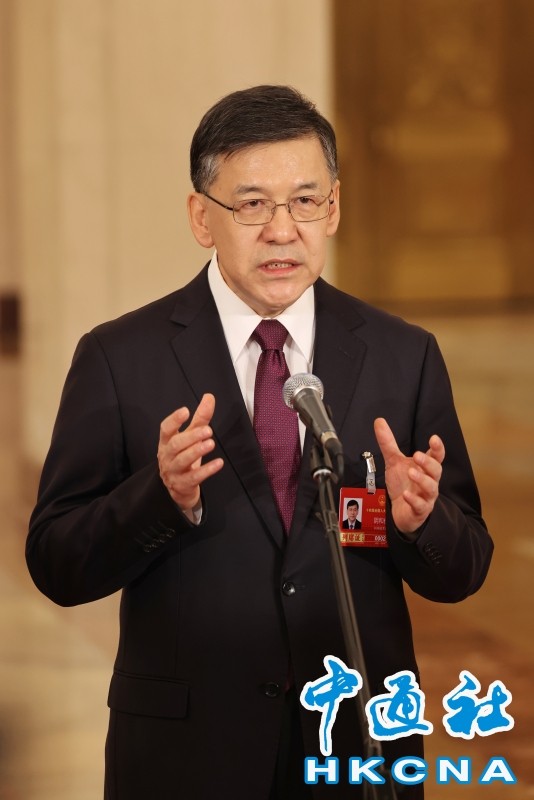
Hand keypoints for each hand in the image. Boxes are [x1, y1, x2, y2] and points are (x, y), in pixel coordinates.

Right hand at [158, 393, 223, 511]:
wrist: (178, 487)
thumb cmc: (182, 457)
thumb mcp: (190, 437)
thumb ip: (199, 418)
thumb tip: (209, 397)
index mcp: (166, 442)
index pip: (165, 429)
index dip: (174, 420)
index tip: (185, 411)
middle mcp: (167, 455)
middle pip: (175, 445)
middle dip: (191, 436)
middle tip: (208, 430)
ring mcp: (173, 471)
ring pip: (182, 461)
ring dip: (197, 451)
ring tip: (211, 444)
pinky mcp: (182, 484)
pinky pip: (194, 477)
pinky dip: (207, 470)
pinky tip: (218, 463)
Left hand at [374, 417, 444, 534]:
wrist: (401, 511)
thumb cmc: (402, 484)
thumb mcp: (393, 461)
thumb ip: (388, 443)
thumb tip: (379, 421)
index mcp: (425, 468)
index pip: (437, 456)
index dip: (438, 448)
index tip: (434, 438)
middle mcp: (429, 481)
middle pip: (436, 471)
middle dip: (428, 463)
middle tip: (417, 455)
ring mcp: (426, 496)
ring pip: (431, 488)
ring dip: (422, 480)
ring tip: (411, 472)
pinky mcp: (420, 510)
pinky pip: (420, 505)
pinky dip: (414, 500)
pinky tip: (405, 494)